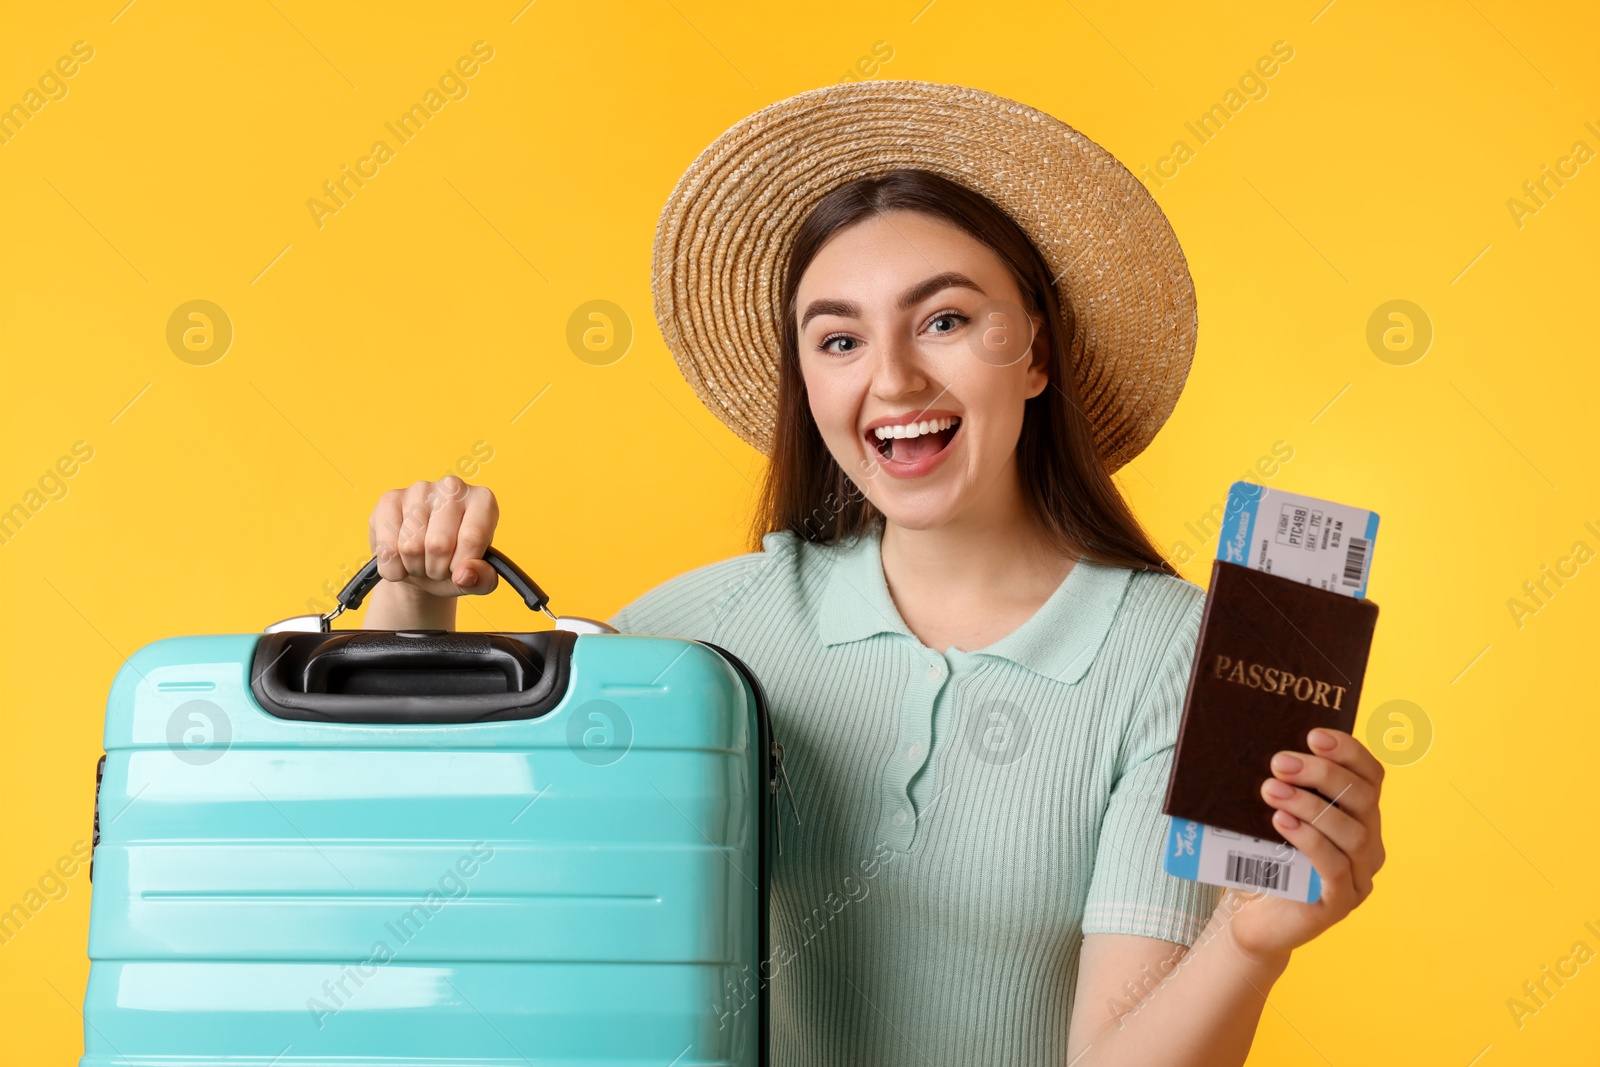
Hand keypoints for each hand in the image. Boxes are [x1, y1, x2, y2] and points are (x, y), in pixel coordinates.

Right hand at [367, 476, 501, 600]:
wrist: (421, 563)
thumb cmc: (454, 564)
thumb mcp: (477, 579)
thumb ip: (483, 579)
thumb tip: (464, 575)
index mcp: (483, 501)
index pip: (472, 539)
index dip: (462, 566)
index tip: (460, 568)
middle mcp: (453, 487)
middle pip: (438, 544)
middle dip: (436, 569)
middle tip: (438, 566)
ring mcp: (420, 489)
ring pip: (410, 546)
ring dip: (414, 567)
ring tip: (421, 560)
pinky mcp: (390, 499)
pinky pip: (387, 547)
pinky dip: (393, 567)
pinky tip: (400, 558)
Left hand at [1222, 727, 1386, 966]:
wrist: (1252, 918)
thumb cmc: (1263, 860)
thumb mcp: (1273, 816)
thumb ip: (1282, 787)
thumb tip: (1262, 746)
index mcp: (1360, 817)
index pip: (1371, 776)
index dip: (1349, 751)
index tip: (1313, 735)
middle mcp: (1370, 846)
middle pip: (1363, 799)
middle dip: (1322, 774)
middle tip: (1280, 762)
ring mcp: (1359, 878)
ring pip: (1352, 833)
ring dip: (1310, 806)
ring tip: (1271, 791)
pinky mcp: (1339, 904)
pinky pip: (1335, 868)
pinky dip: (1309, 840)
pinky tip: (1281, 823)